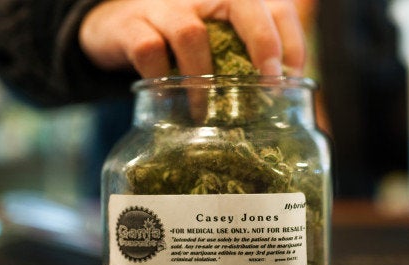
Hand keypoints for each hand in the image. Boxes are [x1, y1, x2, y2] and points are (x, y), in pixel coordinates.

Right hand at [79, 0, 304, 77]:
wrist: (116, 26)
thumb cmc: (180, 40)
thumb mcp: (217, 39)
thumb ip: (244, 56)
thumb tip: (282, 99)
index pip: (276, 7)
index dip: (292, 43)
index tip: (292, 80)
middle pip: (241, 4)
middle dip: (263, 43)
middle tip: (269, 82)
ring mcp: (163, 6)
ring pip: (191, 34)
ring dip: (204, 79)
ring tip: (208, 111)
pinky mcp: (130, 26)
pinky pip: (149, 51)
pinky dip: (162, 79)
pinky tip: (168, 98)